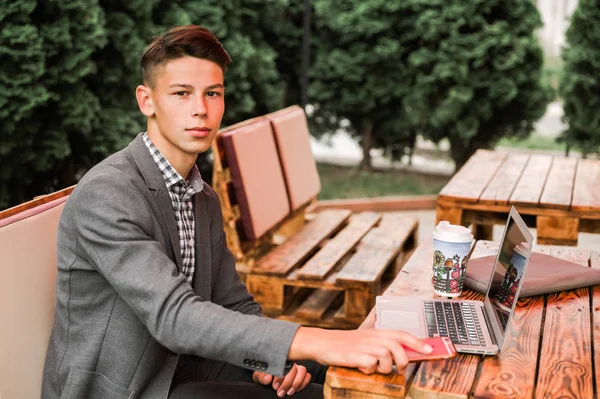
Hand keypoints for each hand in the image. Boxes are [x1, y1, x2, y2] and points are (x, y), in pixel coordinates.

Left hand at [252, 363, 310, 396]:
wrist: (268, 381)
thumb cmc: (264, 376)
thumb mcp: (259, 376)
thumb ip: (261, 377)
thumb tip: (268, 378)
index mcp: (280, 359)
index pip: (284, 363)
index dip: (280, 376)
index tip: (275, 386)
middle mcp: (290, 362)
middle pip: (294, 368)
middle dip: (287, 382)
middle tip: (280, 392)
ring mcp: (297, 368)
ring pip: (303, 370)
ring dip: (296, 383)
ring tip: (288, 392)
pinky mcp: (302, 375)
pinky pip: (308, 376)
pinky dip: (303, 383)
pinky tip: (295, 390)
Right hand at [288, 327, 432, 374]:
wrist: (324, 343)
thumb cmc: (347, 344)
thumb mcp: (367, 340)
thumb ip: (383, 345)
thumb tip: (404, 354)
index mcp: (378, 332)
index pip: (403, 334)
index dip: (418, 342)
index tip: (430, 350)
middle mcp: (374, 337)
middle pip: (399, 349)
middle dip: (403, 362)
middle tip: (399, 369)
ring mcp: (366, 346)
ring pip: (387, 359)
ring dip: (383, 368)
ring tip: (373, 367)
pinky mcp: (358, 356)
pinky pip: (372, 366)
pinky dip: (368, 370)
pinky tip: (361, 367)